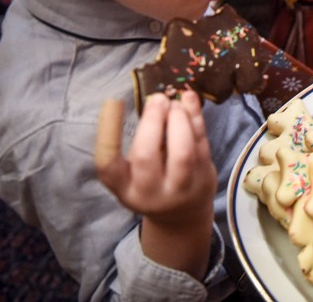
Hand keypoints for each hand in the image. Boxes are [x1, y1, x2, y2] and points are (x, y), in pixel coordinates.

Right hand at [95, 92, 215, 277]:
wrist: (182, 214)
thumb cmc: (152, 182)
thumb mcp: (135, 170)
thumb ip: (142, 140)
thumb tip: (157, 99)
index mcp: (124, 188)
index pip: (108, 164)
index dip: (107, 132)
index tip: (112, 101)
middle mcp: (150, 192)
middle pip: (147, 156)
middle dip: (152, 121)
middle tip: (157, 98)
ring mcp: (180, 188)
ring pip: (182, 152)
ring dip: (179, 120)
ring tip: (175, 102)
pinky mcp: (204, 177)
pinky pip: (202, 144)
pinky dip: (196, 117)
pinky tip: (190, 99)